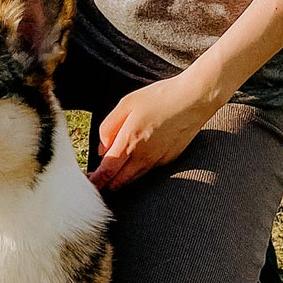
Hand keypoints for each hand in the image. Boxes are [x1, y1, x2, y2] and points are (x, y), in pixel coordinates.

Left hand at [89, 72, 222, 191]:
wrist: (194, 100)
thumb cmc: (160, 97)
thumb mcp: (126, 104)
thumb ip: (109, 127)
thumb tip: (102, 149)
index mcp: (129, 141)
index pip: (107, 171)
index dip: (96, 182)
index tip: (88, 184)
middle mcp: (143, 157)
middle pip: (119, 182)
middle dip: (106, 186)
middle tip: (96, 183)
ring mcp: (157, 160)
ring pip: (133, 179)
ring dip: (120, 181)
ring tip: (110, 176)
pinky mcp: (169, 160)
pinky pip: (147, 171)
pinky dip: (136, 172)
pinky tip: (132, 164)